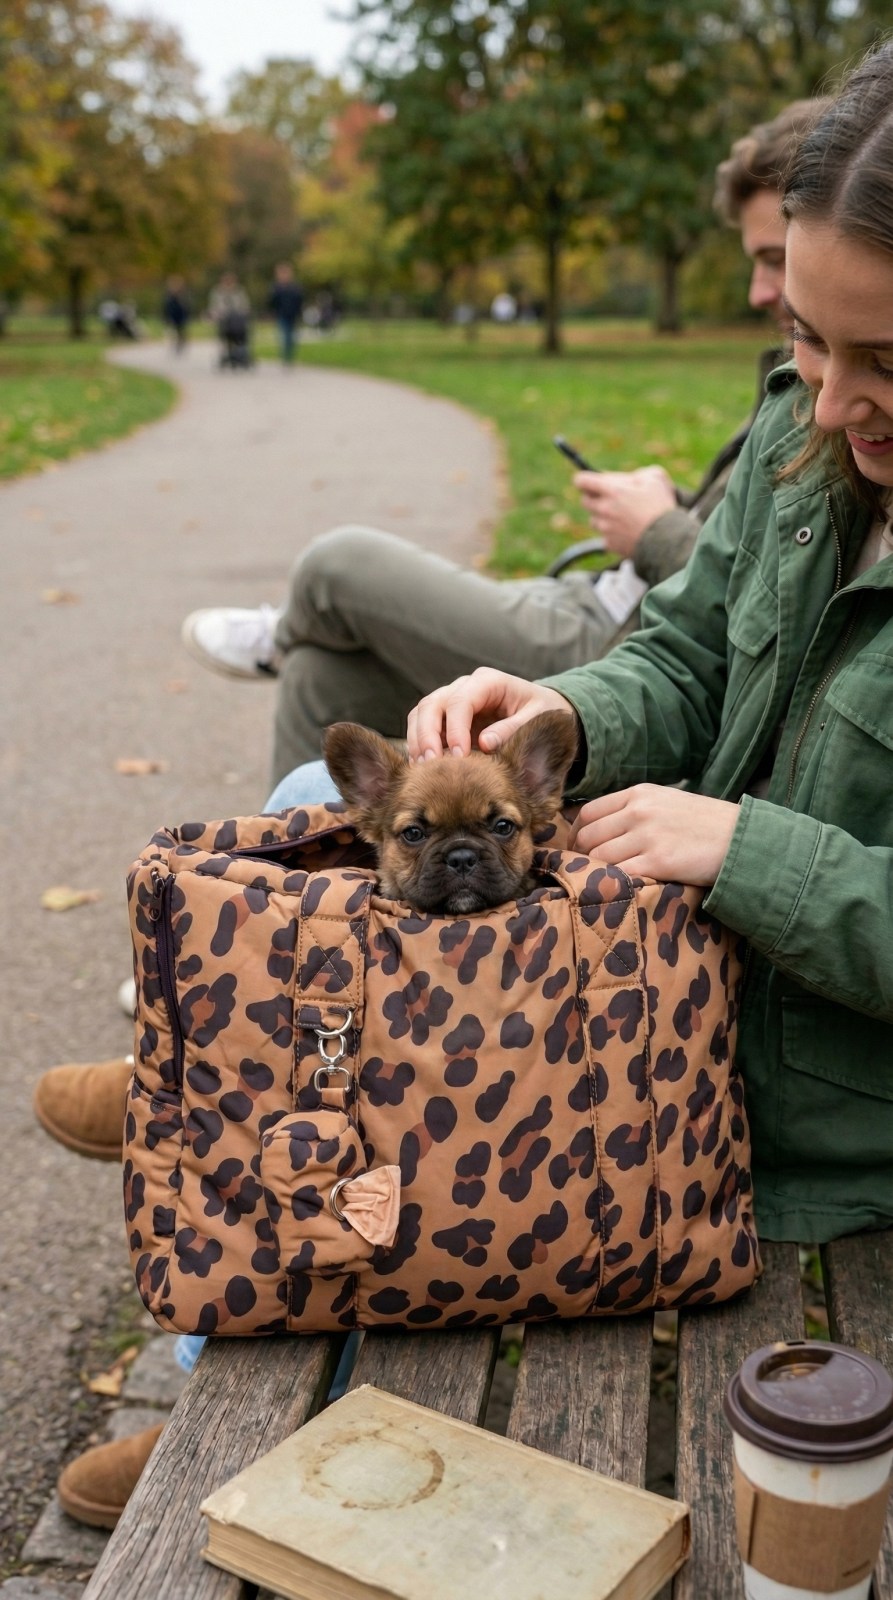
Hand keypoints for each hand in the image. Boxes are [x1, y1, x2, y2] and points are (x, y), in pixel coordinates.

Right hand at [408, 667, 577, 760]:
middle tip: (430, 765)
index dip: (455, 729)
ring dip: (417, 741)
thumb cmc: (540, 712)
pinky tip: (421, 769)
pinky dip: (418, 746)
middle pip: (431, 704)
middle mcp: (464, 687)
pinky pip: (422, 727)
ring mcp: (451, 701)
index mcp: (488, 682)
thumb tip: (485, 744)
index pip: (461, 701)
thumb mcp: (536, 718)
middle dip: (427, 735)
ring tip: (421, 769)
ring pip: (420, 714)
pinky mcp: (445, 718)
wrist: (539, 711)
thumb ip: (513, 729)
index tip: (458, 759)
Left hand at [568, 785, 738, 885]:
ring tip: (599, 886)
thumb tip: (604, 829)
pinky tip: (616, 892)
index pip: (588, 812)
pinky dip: (611, 884)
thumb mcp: (668, 803)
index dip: (575, 835)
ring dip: (593, 874)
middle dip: (579, 857)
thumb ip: (636, 810)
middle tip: (584, 874)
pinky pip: (619, 874)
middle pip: (587, 836)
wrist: (743, 840)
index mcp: (639, 794)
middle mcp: (639, 811)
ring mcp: (648, 836)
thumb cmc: (708, 825)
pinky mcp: (659, 861)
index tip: (577, 851)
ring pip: (598, 857)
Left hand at [574, 465, 676, 557]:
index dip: (584, 479)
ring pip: (595, 520)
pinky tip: (629, 531)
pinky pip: (605, 536)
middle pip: (585, 501)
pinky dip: (613, 533)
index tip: (590, 481)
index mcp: (612, 491)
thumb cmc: (662, 507)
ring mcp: (605, 529)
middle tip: (611, 498)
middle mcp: (604, 509)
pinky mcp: (610, 544)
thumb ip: (639, 474)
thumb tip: (630, 478)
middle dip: (594, 497)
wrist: (668, 540)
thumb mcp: (656, 478)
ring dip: (604, 516)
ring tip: (624, 516)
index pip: (581, 481)